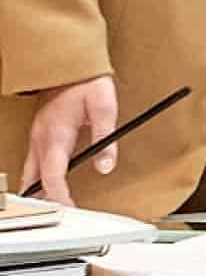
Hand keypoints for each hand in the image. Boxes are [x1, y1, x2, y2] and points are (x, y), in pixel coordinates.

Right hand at [20, 76, 117, 204]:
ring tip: (57, 204)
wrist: (70, 62)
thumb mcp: (104, 108)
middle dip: (45, 200)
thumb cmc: (87, 81)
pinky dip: (39, 176)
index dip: (59, 197)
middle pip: (34, 180)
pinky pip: (33, 161)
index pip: (52, 176)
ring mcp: (36, 136)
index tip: (70, 210)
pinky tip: (49, 182)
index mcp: (55, 136)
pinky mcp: (38, 132)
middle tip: (62, 214)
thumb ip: (106, 140)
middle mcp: (41, 139)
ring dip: (40, 190)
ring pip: (30, 172)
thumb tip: (106, 166)